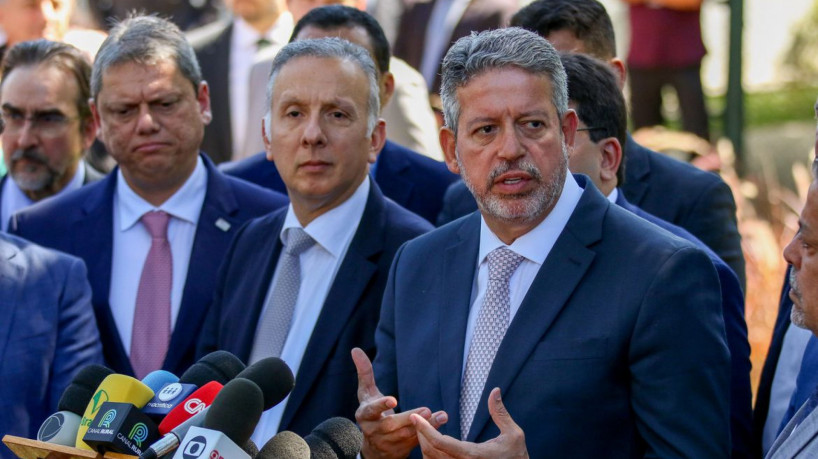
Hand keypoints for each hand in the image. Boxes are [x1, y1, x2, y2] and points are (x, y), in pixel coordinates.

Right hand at [352, 348, 447, 458]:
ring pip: (406, 435)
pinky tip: (440, 423)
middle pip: (391, 425)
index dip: (381, 405)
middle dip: (408, 418)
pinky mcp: (398, 451)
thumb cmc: (371, 412)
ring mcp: (386, 443)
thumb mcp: (367, 393)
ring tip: (440, 416)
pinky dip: (428, 434)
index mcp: (365, 414)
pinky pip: (414, 443)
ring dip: (424, 426)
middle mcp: (373, 430)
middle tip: (426, 410)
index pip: (371, 410)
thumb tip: (355, 349)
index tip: (393, 399)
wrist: (373, 447)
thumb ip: (364, 373)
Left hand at [411, 388, 527, 458]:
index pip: (441, 443)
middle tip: (417, 419)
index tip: (414, 417)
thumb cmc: (517, 457)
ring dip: (423, 446)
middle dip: (421, 434)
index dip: (425, 429)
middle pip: (430, 452)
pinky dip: (430, 455)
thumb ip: (500, 413)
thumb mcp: (514, 434)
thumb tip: (495, 390)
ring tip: (421, 430)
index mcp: (473, 455)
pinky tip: (431, 444)